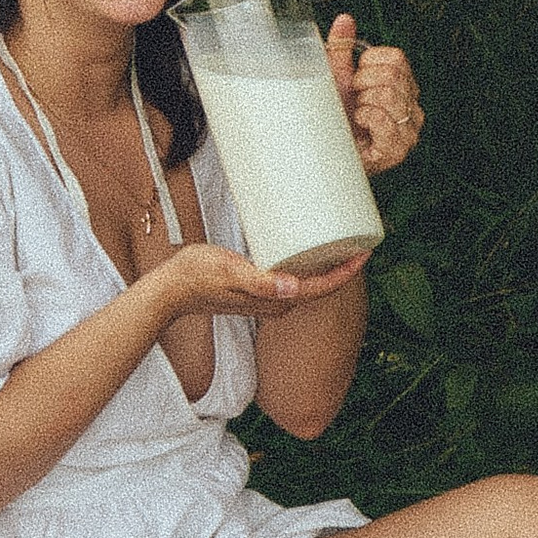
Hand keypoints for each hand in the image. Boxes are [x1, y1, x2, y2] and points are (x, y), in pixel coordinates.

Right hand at [139, 234, 371, 323]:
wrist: (172, 288)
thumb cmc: (198, 277)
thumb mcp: (229, 272)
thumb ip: (260, 283)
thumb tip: (293, 288)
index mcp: (278, 300)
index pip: (322, 288)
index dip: (347, 271)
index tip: (365, 251)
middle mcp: (279, 302)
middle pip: (321, 284)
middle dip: (342, 264)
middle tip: (359, 235)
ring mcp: (270, 297)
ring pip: (309, 280)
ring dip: (327, 262)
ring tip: (341, 236)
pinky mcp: (261, 287)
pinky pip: (294, 276)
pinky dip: (308, 261)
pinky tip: (309, 245)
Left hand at [326, 15, 423, 177]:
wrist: (324, 152)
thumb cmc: (333, 116)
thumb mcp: (335, 77)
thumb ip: (342, 48)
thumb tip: (345, 19)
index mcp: (402, 85)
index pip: (397, 58)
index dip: (368, 64)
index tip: (355, 79)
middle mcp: (412, 106)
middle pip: (393, 75)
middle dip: (363, 83)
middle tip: (354, 99)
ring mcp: (408, 130)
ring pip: (389, 95)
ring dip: (363, 102)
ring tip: (357, 115)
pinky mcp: (398, 150)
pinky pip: (384, 120)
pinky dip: (366, 118)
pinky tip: (360, 125)